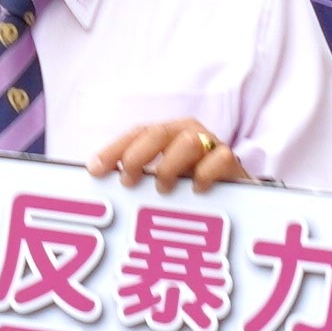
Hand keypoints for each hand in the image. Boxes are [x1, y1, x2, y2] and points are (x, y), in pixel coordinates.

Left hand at [79, 118, 244, 192]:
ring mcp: (211, 146)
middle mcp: (187, 134)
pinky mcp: (232, 162)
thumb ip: (137, 180)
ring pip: (188, 141)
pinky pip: (219, 159)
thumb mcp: (161, 182)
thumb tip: (101, 187)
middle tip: (127, 181)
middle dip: (137, 155)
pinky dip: (204, 174)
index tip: (95, 170)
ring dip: (169, 165)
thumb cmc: (190, 189)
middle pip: (158, 133)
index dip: (113, 150)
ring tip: (162, 188)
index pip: (136, 133)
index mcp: (167, 135)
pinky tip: (196, 190)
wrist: (235, 197)